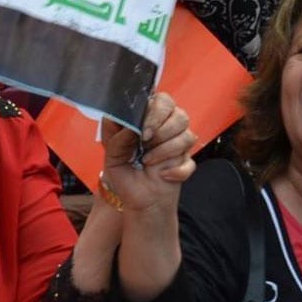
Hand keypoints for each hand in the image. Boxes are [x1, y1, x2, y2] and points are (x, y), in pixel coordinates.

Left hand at [99, 92, 198, 213]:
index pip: (162, 101)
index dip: (155, 112)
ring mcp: (179, 144)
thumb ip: (116, 137)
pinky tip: (163, 175)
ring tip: (148, 161)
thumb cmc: (125, 175)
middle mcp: (167, 128)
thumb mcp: (112, 155)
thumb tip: (129, 126)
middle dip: (163, 130)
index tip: (143, 130)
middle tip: (146, 143)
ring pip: (187, 136)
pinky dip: (176, 170)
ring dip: (166, 150)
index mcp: (149, 120)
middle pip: (180, 115)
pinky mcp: (187, 162)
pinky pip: (189, 161)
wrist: (138, 200)